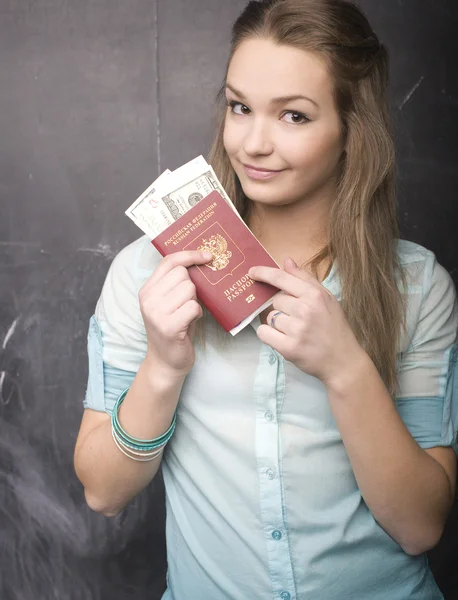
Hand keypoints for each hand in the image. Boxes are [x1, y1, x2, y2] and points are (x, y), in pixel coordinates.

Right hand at [139, 250, 212, 378]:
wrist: (165, 362)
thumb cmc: (173, 329)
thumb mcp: (168, 303)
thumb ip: (175, 284)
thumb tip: (201, 261)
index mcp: (147, 290)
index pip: (168, 261)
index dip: (189, 255)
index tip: (207, 256)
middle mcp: (148, 299)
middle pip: (182, 274)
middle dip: (192, 287)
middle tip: (187, 303)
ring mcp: (156, 313)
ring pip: (189, 289)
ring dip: (195, 301)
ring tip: (188, 314)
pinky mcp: (169, 326)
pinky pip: (193, 307)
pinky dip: (197, 314)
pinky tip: (191, 322)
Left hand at [248, 257, 365, 387]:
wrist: (343, 361)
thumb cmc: (335, 328)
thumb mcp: (327, 298)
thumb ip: (305, 279)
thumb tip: (286, 261)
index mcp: (315, 295)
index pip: (282, 278)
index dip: (263, 273)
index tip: (251, 272)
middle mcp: (305, 310)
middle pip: (275, 300)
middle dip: (282, 308)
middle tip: (298, 319)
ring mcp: (297, 329)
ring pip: (270, 317)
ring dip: (278, 324)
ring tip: (295, 331)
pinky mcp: (289, 347)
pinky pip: (264, 333)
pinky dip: (269, 335)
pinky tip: (283, 339)